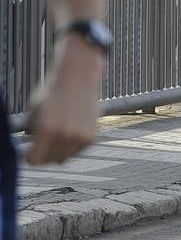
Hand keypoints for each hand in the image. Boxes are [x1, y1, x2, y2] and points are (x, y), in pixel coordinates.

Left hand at [24, 39, 103, 164]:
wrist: (77, 78)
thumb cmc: (52, 92)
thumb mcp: (34, 112)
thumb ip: (32, 132)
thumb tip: (30, 147)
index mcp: (47, 131)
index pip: (35, 160)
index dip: (29, 158)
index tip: (28, 154)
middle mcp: (65, 137)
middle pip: (50, 161)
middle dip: (44, 155)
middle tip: (42, 146)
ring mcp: (80, 138)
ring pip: (65, 158)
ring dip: (59, 151)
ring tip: (56, 137)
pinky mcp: (91, 137)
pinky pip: (77, 151)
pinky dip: (72, 146)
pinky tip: (69, 133)